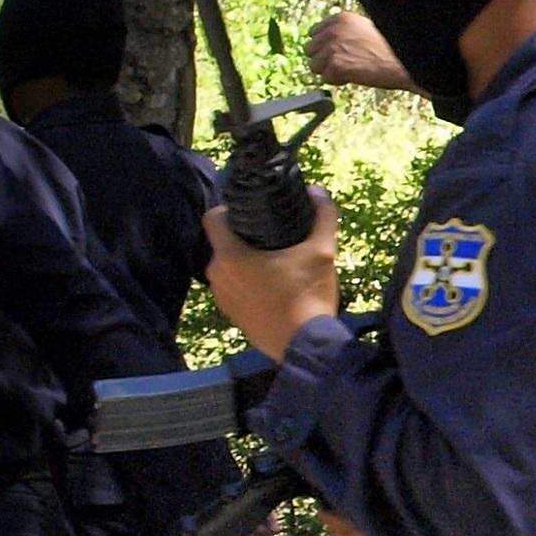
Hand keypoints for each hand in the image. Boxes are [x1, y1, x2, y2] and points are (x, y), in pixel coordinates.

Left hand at [203, 188, 339, 361]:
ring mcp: (222, 298)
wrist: (305, 344)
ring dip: (245, 262)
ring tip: (276, 263)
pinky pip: (234, 288)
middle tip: (274, 238)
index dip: (230, 209)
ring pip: (229, 267)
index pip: (213, 218)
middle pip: (224, 243)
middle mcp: (218, 275)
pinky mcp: (231, 315)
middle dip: (244, 237)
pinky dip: (248, 284)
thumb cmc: (308, 293)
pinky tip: (274, 288)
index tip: (252, 211)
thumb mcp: (322, 251)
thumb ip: (322, 217)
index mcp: (230, 255)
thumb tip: (318, 191)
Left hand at [306, 12, 420, 93]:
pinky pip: (325, 79)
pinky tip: (354, 76)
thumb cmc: (391, 48)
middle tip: (342, 64)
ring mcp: (332, 48)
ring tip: (350, 70)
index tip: (336, 52)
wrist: (404, 62)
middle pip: (310, 49)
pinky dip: (338, 81)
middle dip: (323, 58)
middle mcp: (333, 30)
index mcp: (340, 18)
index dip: (325, 45)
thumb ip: (345, 33)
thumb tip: (330, 44)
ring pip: (315, 66)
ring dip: (329, 71)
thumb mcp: (366, 29)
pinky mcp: (335, 65)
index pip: (314, 32)